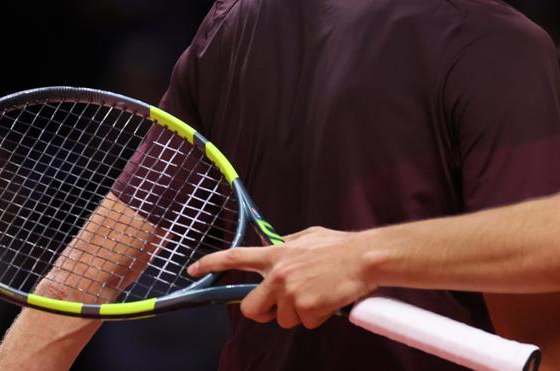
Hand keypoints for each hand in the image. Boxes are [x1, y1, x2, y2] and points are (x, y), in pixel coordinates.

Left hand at [187, 226, 375, 329]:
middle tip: (282, 306)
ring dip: (301, 312)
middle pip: (250, 308)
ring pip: (284, 318)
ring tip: (320, 294)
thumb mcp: (310, 236)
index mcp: (278, 254)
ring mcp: (291, 292)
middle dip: (263, 312)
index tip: (193, 269)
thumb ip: (288, 245)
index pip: (235, 256)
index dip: (211, 263)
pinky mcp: (306, 308)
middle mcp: (279, 274)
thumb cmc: (343, 247)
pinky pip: (306, 323)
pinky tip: (330, 300)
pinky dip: (318, 317)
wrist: (367, 257)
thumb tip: (276, 248)